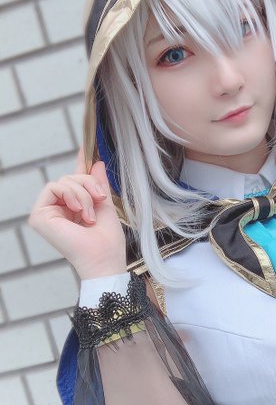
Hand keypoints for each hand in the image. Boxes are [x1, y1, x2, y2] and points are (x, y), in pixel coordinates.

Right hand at [28, 146, 127, 278]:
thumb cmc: (107, 242)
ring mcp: (48, 213)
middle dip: (88, 184)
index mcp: (75, 209)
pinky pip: (53, 187)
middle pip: (70, 178)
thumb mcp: (105, 206)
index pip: (75, 182)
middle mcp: (59, 210)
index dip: (81, 164)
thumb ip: (98, 184)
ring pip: (63, 181)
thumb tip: (96, 162)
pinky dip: (71, 194)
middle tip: (100, 199)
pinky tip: (79, 211)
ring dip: (82, 193)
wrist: (104, 258)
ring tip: (90, 214)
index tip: (88, 146)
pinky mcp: (39, 216)